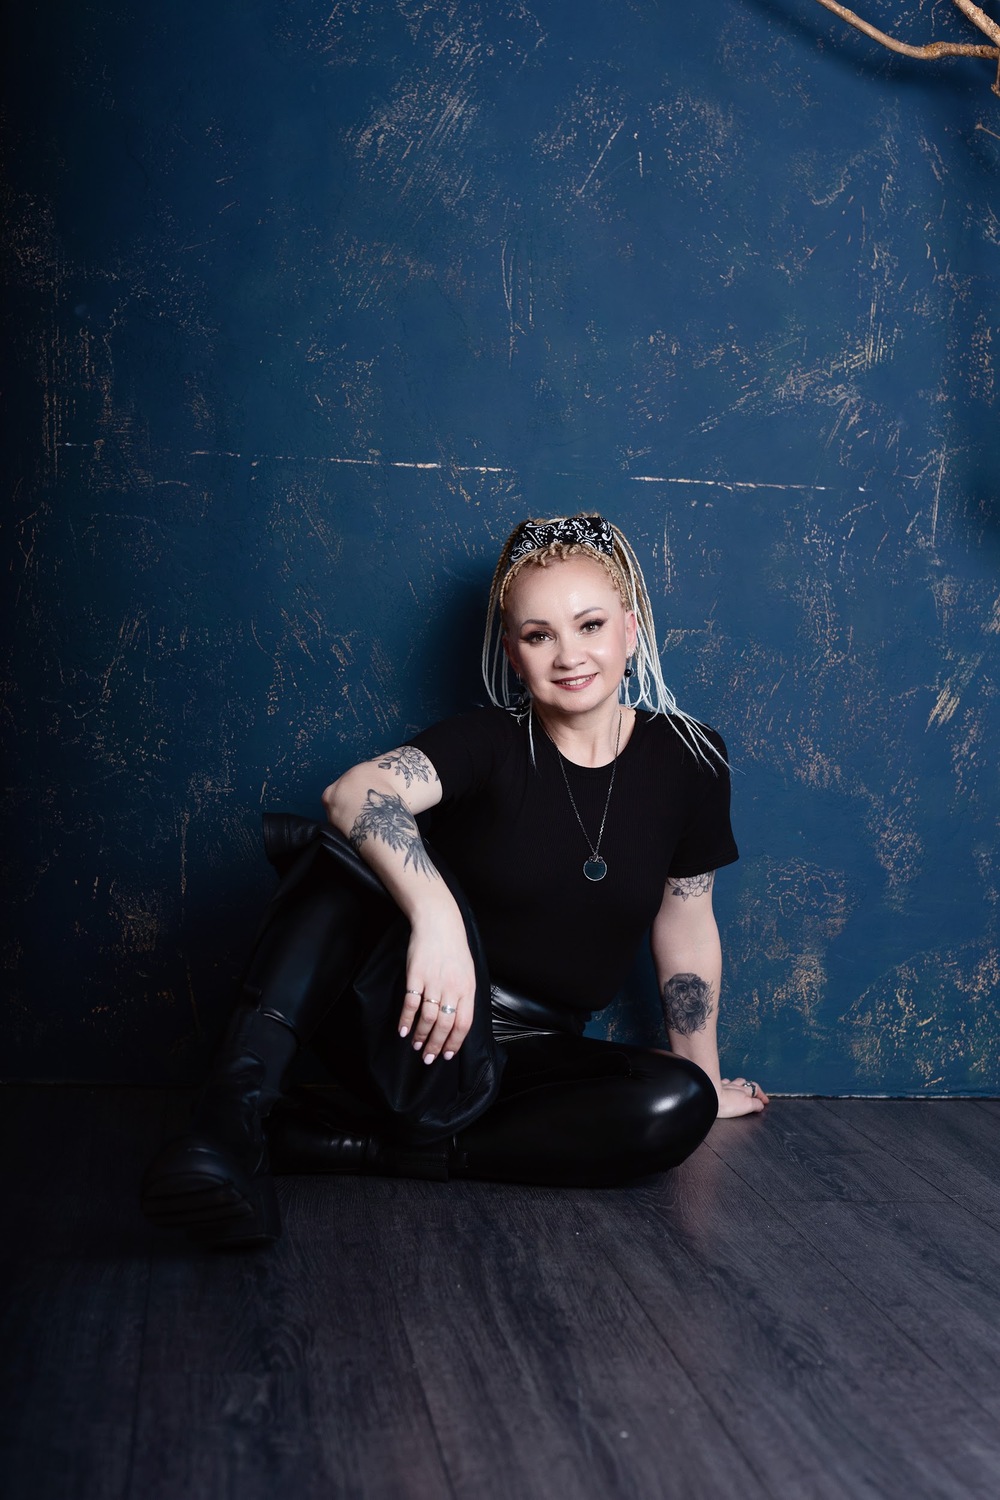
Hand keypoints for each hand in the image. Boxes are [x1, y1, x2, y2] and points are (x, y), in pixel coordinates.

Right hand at [397, 904, 476, 1063]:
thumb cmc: (454, 948)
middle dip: (436, 1046)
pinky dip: (406, 1019)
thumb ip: (464, 995)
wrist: (439, 922)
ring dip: (420, 1035)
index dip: (455, 1042)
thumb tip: (459, 1020)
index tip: (447, 1055)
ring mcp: (433, 982)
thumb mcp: (468, 972)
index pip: (463, 1023)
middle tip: (428, 1058)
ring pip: (428, 1018)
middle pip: (445, 1024)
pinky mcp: (416, 975)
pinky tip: (402, 1030)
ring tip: (415, 1045)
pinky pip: (411, 1003)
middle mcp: (452, 988)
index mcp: (468, 989)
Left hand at [717, 1075, 769, 1116]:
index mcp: (745, 1090)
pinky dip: (727, 1083)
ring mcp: (725, 1084)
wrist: (709, 1098)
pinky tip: (725, 1085)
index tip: (765, 1101)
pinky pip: (723, 1082)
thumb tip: (761, 1104)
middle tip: (753, 1094)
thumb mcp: (746, 1106)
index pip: (756, 1089)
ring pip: (735, 1081)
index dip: (762, 1095)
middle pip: (746, 1083)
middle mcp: (735, 1086)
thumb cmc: (726, 1103)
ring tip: (741, 1088)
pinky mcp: (715, 1086)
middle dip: (751, 1088)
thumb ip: (756, 1104)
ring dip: (740, 1084)